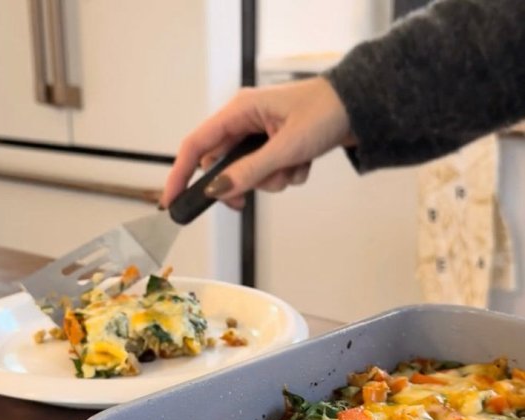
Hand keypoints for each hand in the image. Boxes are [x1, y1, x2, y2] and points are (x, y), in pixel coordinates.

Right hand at [160, 76, 353, 209]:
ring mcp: (262, 136)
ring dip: (272, 180)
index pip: (196, 146)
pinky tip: (305, 162)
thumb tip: (219, 191)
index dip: (180, 174)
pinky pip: (271, 174)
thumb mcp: (285, 147)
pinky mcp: (277, 147)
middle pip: (223, 166)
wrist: (361, 106)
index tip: (171, 200)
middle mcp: (246, 122)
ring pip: (250, 175)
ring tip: (295, 165)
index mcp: (239, 111)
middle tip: (250, 196)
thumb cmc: (326, 112)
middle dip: (243, 183)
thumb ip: (250, 172)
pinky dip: (288, 175)